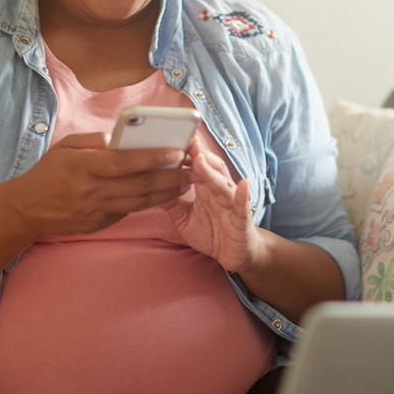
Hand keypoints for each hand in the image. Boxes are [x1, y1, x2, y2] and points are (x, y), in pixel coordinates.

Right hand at [4, 132, 191, 239]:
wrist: (27, 209)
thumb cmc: (49, 172)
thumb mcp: (65, 147)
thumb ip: (91, 141)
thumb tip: (116, 138)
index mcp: (84, 167)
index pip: (125, 163)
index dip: (153, 158)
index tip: (177, 152)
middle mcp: (92, 190)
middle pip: (139, 185)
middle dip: (171, 178)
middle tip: (194, 170)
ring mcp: (96, 210)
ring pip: (139, 202)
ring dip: (166, 193)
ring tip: (187, 183)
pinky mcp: (99, 224)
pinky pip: (128, 211)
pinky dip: (148, 203)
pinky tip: (165, 195)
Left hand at [164, 139, 269, 273]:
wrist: (234, 255)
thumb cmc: (211, 232)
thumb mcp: (184, 218)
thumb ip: (171, 202)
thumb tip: (149, 186)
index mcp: (206, 188)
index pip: (196, 166)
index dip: (186, 153)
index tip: (172, 139)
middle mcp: (220, 191)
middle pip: (211, 168)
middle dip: (199, 154)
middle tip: (185, 141)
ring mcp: (232, 204)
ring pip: (223, 184)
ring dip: (212, 172)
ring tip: (200, 159)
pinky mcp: (242, 221)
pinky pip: (243, 207)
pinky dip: (244, 196)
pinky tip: (244, 184)